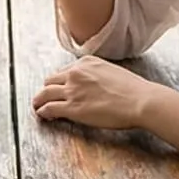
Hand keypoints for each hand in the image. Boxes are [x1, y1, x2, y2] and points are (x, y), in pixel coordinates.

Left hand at [32, 56, 160, 130]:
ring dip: (39, 101)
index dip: (59, 82)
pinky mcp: (71, 107)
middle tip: (45, 98)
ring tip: (37, 106)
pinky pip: (48, 108)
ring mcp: (72, 90)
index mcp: (86, 63)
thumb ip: (96, 75)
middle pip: (50, 81)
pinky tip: (43, 115)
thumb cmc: (134, 90)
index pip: (64, 71)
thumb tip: (91, 85)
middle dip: (47, 90)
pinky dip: (42, 112)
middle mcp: (76, 73)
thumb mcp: (112, 71)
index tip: (59, 88)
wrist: (141, 101)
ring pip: (44, 94)